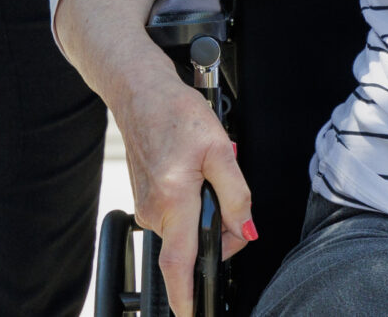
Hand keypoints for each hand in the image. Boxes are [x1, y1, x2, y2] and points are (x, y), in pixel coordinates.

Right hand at [112, 65, 253, 314]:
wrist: (140, 93)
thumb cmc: (176, 113)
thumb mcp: (220, 148)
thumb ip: (237, 194)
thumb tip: (247, 231)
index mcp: (173, 200)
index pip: (178, 265)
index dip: (186, 297)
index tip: (192, 316)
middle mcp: (154, 210)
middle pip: (193, 246)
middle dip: (220, 233)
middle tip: (231, 199)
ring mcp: (146, 207)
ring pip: (186, 231)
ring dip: (206, 214)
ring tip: (208, 175)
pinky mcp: (145, 200)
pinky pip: (175, 218)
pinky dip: (192, 206)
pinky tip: (194, 175)